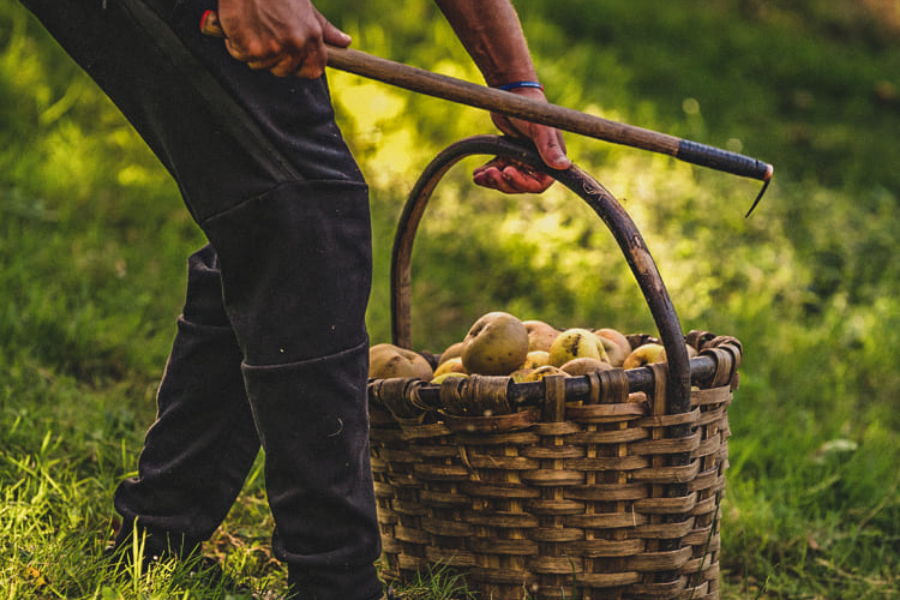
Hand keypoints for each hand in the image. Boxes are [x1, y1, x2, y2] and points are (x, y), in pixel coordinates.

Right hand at [217, 0, 350, 77]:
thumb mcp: (305, 5)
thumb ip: (324, 28)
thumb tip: (345, 42)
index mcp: (312, 35)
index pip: (314, 69)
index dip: (301, 67)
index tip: (291, 58)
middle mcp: (295, 45)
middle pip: (284, 70)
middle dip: (272, 57)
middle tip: (264, 32)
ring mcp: (272, 48)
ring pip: (260, 64)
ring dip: (251, 49)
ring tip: (251, 23)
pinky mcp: (250, 48)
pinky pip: (240, 55)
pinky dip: (234, 43)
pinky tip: (237, 23)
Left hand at [473, 86, 570, 193]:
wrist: (512, 94)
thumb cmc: (531, 109)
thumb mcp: (540, 129)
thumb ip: (550, 148)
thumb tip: (564, 166)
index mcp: (550, 159)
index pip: (538, 184)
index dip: (523, 183)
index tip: (508, 172)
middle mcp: (537, 163)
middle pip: (521, 185)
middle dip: (504, 182)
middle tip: (491, 173)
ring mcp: (522, 161)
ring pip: (507, 181)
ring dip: (494, 181)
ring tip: (481, 175)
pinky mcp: (508, 156)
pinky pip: (498, 171)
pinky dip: (487, 175)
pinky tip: (477, 174)